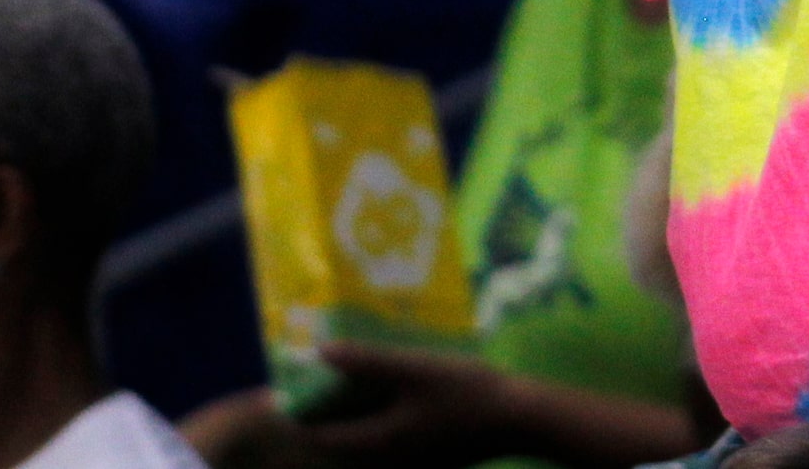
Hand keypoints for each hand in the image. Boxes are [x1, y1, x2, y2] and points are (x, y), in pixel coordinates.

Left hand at [284, 343, 520, 468]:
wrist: (520, 419)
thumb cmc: (464, 392)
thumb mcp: (414, 370)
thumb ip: (368, 362)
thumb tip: (321, 351)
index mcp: (379, 441)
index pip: (322, 437)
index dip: (302, 414)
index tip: (288, 388)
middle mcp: (389, 459)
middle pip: (343, 440)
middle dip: (325, 411)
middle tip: (315, 376)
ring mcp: (411, 461)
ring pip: (366, 440)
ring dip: (353, 414)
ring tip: (347, 380)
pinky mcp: (430, 455)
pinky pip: (388, 439)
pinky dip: (378, 417)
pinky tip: (389, 392)